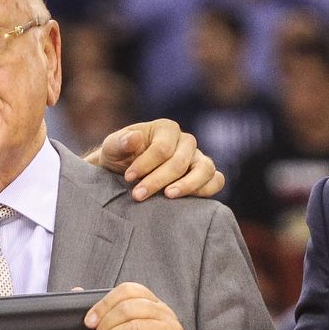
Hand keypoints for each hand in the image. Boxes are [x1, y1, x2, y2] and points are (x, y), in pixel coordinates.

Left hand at [87, 120, 222, 199]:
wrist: (124, 173)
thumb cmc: (120, 158)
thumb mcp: (112, 148)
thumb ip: (119, 142)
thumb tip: (135, 138)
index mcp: (166, 129)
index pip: (163, 147)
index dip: (146, 164)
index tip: (129, 178)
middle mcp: (186, 141)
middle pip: (180, 161)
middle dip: (158, 180)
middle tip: (138, 195)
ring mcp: (198, 158)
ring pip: (205, 169)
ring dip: (187, 185)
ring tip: (167, 197)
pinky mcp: (204, 176)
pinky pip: (216, 181)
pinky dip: (206, 190)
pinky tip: (186, 200)